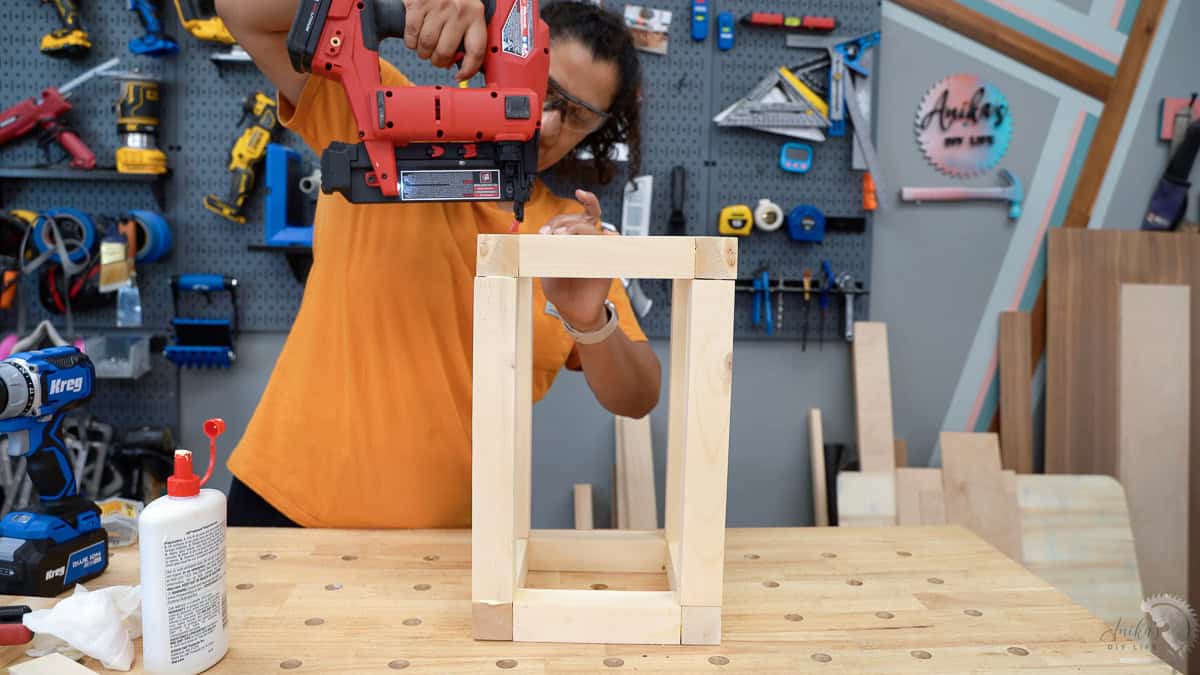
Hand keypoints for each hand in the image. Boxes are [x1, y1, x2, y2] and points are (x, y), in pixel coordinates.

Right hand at [402, 0, 487, 79]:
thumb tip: (456, 63)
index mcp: (475, 15)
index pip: (476, 51)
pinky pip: (411, 35)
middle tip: (436, 58)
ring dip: (423, 53)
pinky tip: (415, 38)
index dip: (468, 70)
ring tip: (425, 47)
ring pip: (426, 46)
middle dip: (438, 62)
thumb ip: (466, 35)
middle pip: (445, 52)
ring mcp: (437, 7)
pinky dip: (411, 42)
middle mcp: (458, 11)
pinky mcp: (417, 4)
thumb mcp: (468, 11)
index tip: (461, 77)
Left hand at [540, 190, 612, 332]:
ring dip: (579, 228)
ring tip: (564, 236)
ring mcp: (596, 251)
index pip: (565, 221)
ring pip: (593, 230)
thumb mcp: (545, 269)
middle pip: (581, 219)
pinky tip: (605, 234)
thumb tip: (544, 237)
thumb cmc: (560, 290)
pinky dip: (611, 237)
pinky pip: (614, 244)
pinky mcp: (607, 262)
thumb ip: (545, 252)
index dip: (555, 222)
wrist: (573, 310)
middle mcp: (583, 243)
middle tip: (555, 234)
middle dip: (566, 222)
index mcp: (567, 242)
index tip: (544, 233)